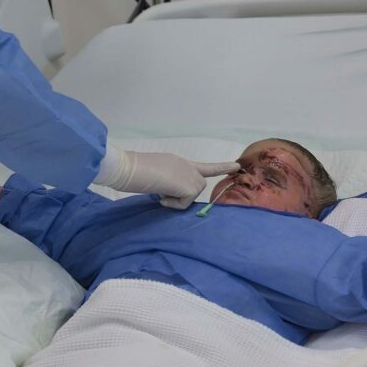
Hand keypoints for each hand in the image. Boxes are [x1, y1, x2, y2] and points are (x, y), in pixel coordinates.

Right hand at [95, 148, 238, 209]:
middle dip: (183, 195)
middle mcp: (187, 166)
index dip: (221, 167)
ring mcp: (189, 174)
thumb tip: (171, 193)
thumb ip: (169, 181)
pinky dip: (173, 204)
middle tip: (162, 192)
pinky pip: (184, 203)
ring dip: (176, 199)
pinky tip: (161, 194)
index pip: (204, 166)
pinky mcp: (189, 186)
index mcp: (178, 162)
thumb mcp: (156, 176)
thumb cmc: (133, 171)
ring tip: (159, 190)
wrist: (129, 167)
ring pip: (190, 196)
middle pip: (196, 187)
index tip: (236, 166)